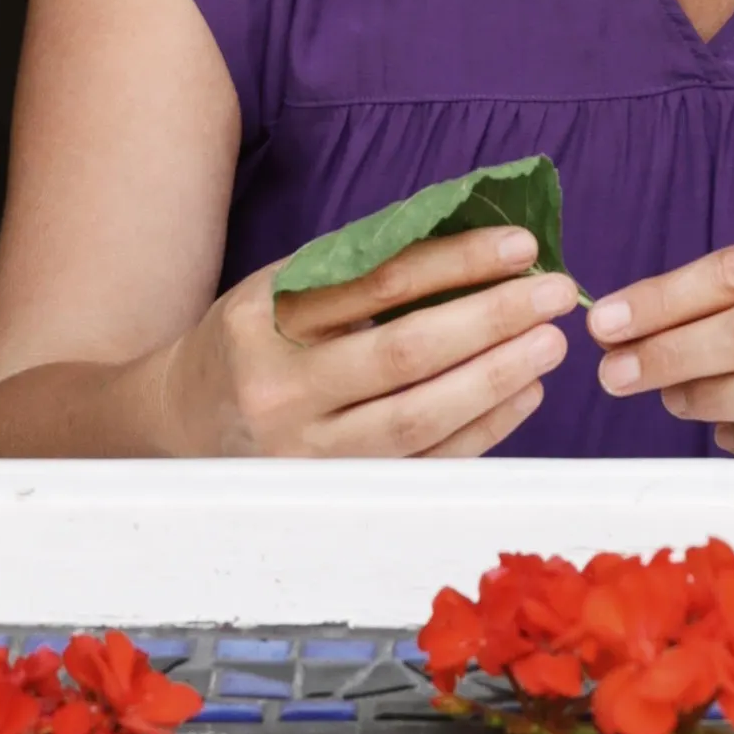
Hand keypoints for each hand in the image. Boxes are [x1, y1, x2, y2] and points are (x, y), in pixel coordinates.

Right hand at [153, 226, 576, 456]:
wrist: (177, 426)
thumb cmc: (251, 340)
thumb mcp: (282, 287)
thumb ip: (362, 265)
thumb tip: (476, 238)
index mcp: (266, 320)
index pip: (378, 283)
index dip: (456, 261)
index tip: (520, 244)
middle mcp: (281, 391)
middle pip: (404, 354)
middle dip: (492, 320)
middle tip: (556, 293)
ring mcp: (305, 455)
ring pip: (417, 419)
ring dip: (495, 379)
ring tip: (550, 344)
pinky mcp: (333, 495)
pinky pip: (422, 465)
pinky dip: (480, 431)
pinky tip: (522, 394)